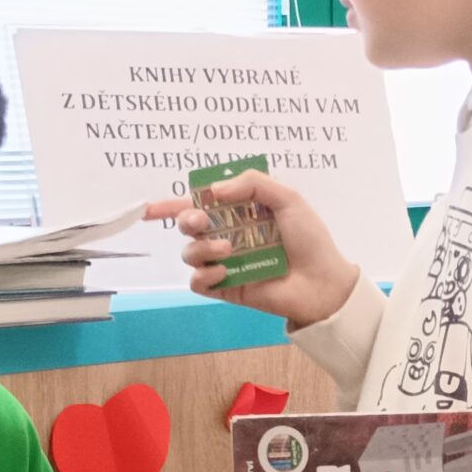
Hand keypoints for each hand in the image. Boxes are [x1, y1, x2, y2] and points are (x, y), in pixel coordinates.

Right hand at [143, 173, 358, 328]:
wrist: (322, 282)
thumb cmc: (309, 239)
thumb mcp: (287, 199)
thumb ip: (252, 183)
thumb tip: (213, 189)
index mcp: (239, 213)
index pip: (199, 203)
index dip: (171, 204)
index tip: (150, 207)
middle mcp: (228, 236)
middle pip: (187, 226)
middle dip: (187, 219)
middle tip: (202, 221)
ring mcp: (226, 263)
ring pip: (189, 253)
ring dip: (201, 248)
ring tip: (227, 250)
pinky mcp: (226, 288)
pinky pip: (198, 282)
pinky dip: (204, 275)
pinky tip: (224, 272)